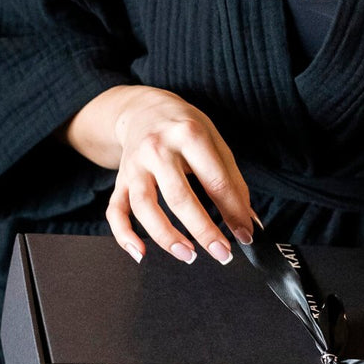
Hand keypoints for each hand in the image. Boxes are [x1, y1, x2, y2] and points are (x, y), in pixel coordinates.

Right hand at [73, 86, 254, 266]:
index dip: (233, 211)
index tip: (245, 235)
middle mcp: (157, 149)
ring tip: (188, 255)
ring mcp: (135, 165)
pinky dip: (124, 235)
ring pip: (144, 206)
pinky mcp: (120, 179)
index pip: (214, 180)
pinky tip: (140, 254)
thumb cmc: (185, 126)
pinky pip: (115, 210)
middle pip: (179, 196)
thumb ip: (232, 180)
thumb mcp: (214, 140)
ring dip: (165, 236)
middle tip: (222, 253)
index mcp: (188, 134)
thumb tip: (248, 221)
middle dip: (203, 230)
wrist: (143, 108)